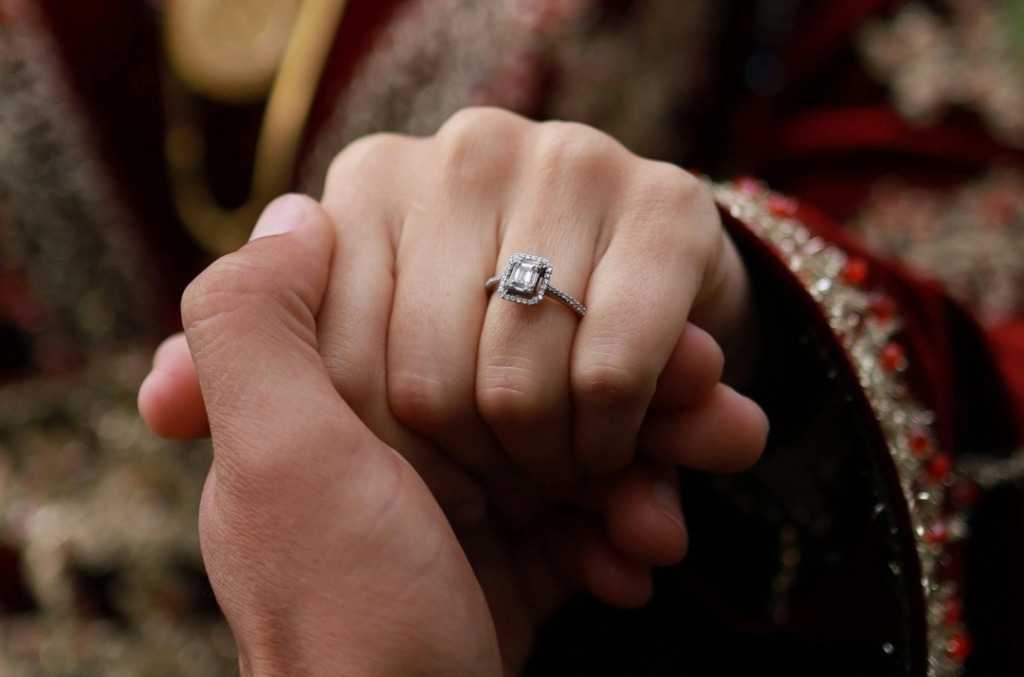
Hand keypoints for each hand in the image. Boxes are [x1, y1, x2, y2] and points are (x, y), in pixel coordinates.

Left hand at [140, 110, 769, 668]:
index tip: (619, 330)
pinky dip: (633, 522)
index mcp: (340, 405)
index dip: (541, 316)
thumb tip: (296, 212)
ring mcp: (464, 498)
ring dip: (656, 449)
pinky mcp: (518, 556)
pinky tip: (652, 549)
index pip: (455, 311)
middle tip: (707, 412)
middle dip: (626, 392)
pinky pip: (590, 511)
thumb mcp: (281, 460)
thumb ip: (253, 327)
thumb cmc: (349, 617)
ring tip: (722, 453)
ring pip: (577, 433)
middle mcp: (399, 440)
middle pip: (532, 368)